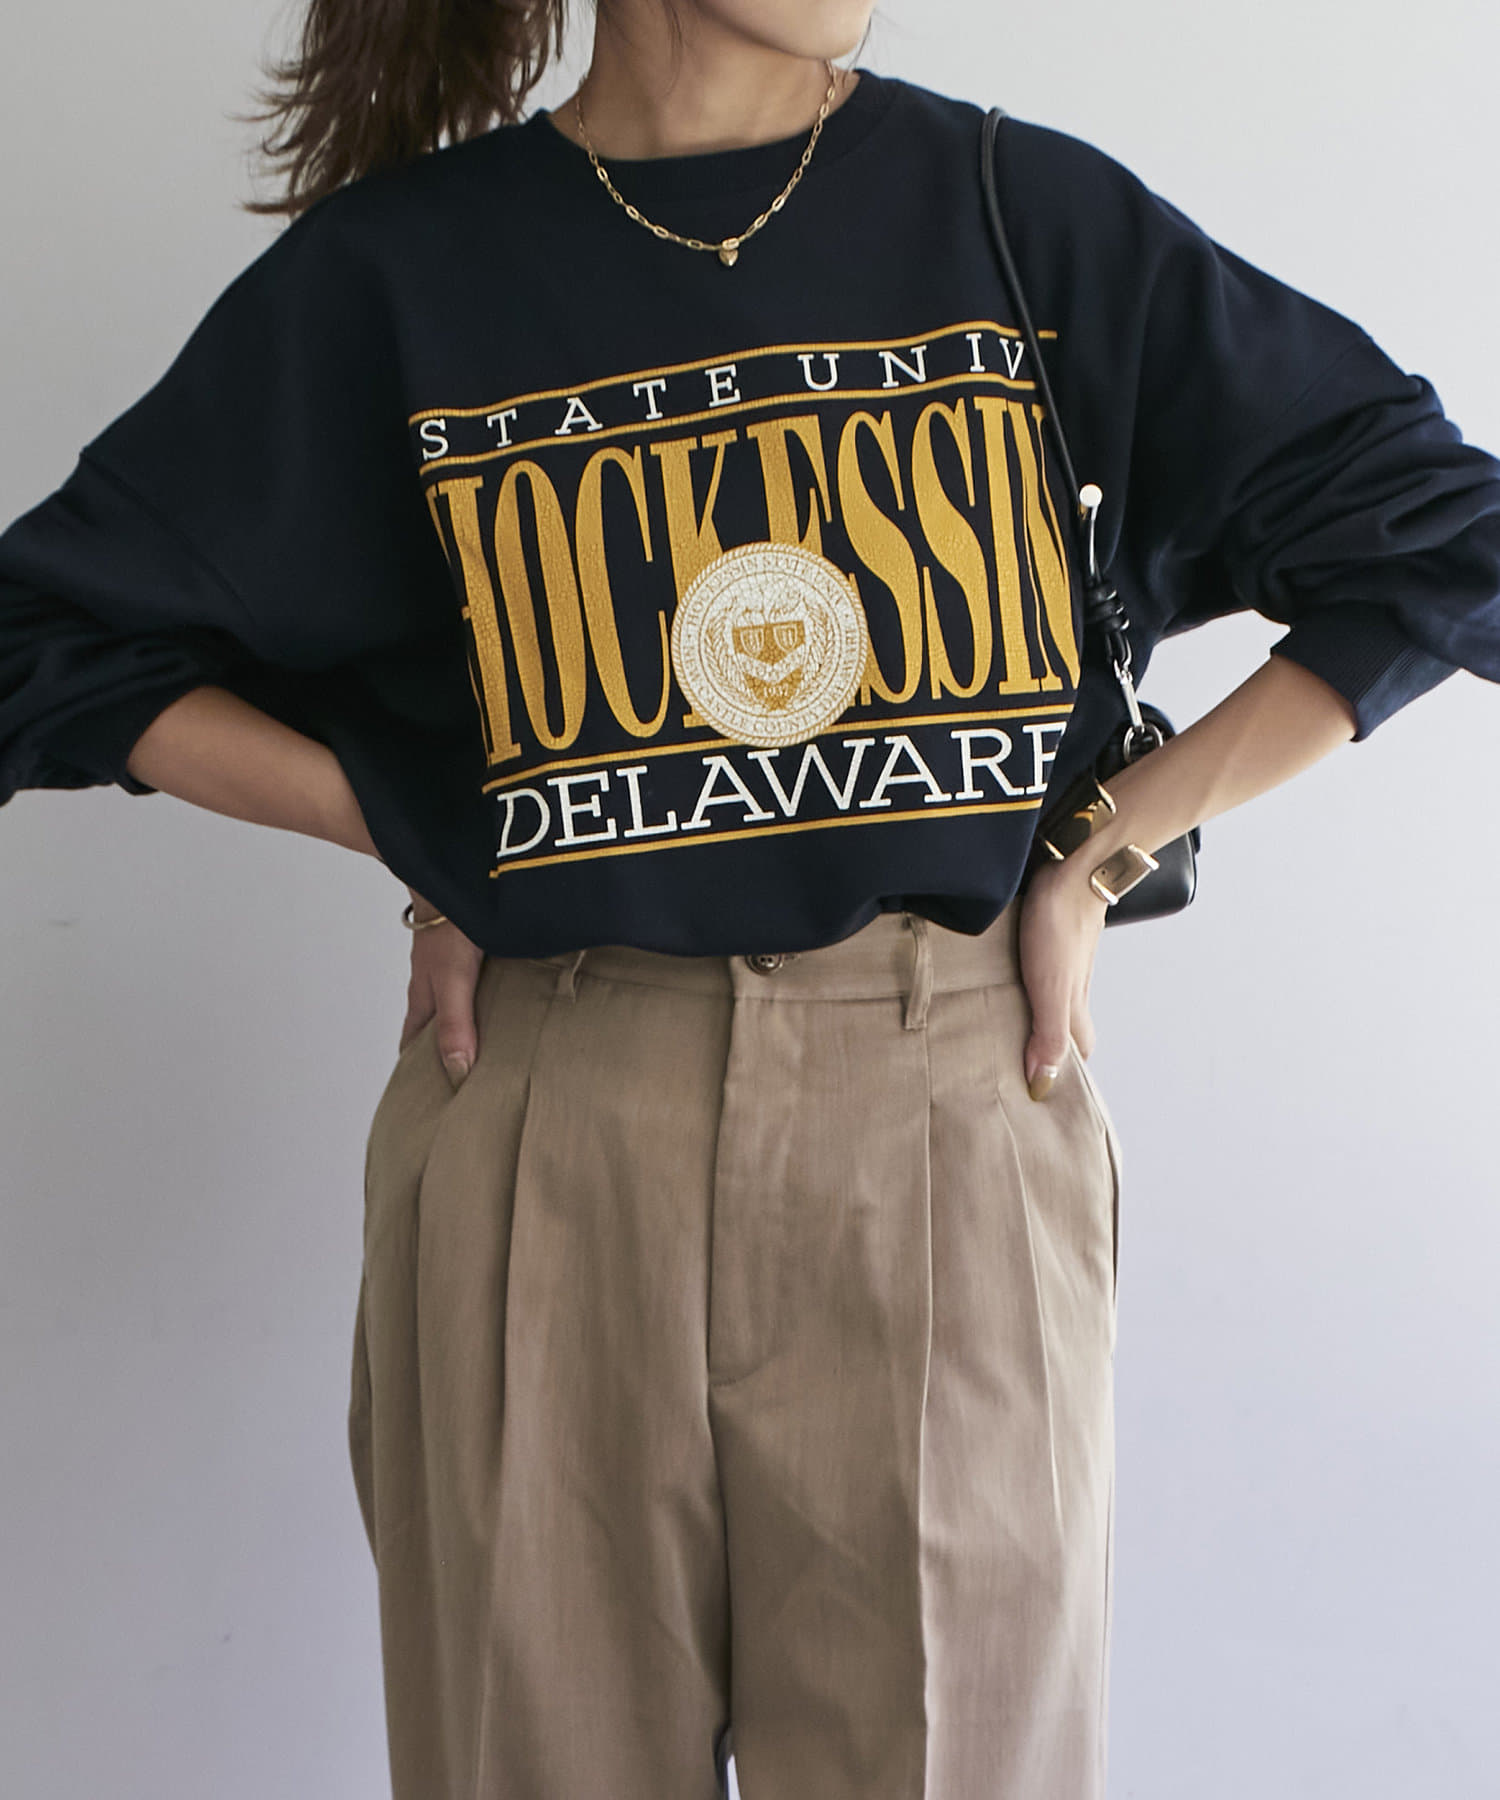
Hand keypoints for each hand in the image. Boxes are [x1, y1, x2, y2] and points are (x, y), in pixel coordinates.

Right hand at [401, 894, 484, 1088]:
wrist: (457, 879)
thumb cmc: (447, 928)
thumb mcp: (453, 983)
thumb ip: (455, 1024)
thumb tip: (458, 1071)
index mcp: (424, 1001)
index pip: (414, 1046)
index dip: (418, 1072)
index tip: (429, 1098)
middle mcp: (437, 988)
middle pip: (438, 1030)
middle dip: (450, 1054)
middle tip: (473, 1081)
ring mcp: (455, 970)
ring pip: (461, 1009)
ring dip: (475, 1028)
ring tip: (499, 1051)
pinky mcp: (475, 955)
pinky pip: (481, 987)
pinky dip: (491, 1001)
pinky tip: (511, 1006)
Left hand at [1016, 857, 1109, 1100]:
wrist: (1072, 866)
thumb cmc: (1061, 927)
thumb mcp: (1052, 990)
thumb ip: (1050, 1035)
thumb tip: (1043, 1086)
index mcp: (1076, 1006)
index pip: (1077, 1051)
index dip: (1063, 1073)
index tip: (1038, 1092)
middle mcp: (1072, 986)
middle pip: (1063, 1027)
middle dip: (1042, 1047)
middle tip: (1009, 1062)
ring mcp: (1060, 961)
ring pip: (1048, 998)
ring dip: (1027, 1014)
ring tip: (995, 1028)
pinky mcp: (1045, 937)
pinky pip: (1034, 970)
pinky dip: (1019, 983)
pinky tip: (997, 981)